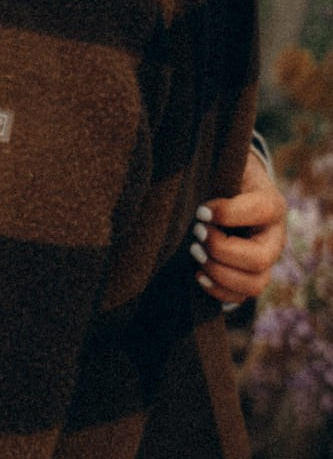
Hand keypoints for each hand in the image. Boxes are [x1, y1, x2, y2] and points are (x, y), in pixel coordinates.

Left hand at [193, 148, 286, 303]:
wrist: (228, 193)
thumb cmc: (223, 175)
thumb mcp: (225, 164)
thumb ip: (215, 163)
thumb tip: (185, 160)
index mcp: (271, 204)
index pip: (262, 210)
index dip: (229, 212)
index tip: (200, 210)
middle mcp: (274, 237)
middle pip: (260, 258)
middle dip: (221, 250)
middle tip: (195, 234)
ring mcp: (264, 262)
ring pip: (254, 284)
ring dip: (218, 273)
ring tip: (194, 253)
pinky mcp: (248, 278)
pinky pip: (240, 298)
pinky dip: (216, 291)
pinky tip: (196, 274)